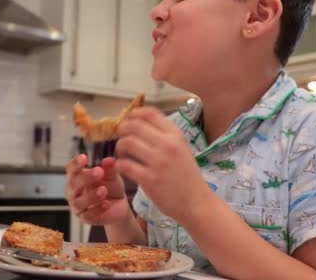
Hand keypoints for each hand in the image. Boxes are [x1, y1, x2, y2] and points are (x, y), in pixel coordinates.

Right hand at [64, 154, 130, 224]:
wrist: (119, 205)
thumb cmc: (111, 186)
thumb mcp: (112, 176)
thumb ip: (110, 168)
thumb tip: (109, 160)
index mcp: (76, 177)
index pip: (71, 169)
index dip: (75, 163)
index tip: (84, 157)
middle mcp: (73, 191)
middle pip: (73, 184)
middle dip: (85, 178)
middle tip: (99, 172)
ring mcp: (77, 206)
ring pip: (78, 202)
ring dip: (90, 196)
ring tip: (103, 190)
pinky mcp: (85, 218)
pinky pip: (87, 216)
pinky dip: (97, 209)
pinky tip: (107, 204)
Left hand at [115, 107, 209, 222]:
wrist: (196, 203)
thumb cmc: (187, 177)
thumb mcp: (182, 149)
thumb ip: (165, 137)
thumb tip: (140, 124)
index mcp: (175, 135)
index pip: (150, 113)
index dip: (134, 114)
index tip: (128, 120)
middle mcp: (167, 145)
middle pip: (134, 125)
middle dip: (122, 130)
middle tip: (120, 138)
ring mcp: (158, 162)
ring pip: (126, 143)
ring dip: (119, 147)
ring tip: (122, 154)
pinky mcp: (149, 179)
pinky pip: (124, 165)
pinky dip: (119, 165)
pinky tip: (123, 168)